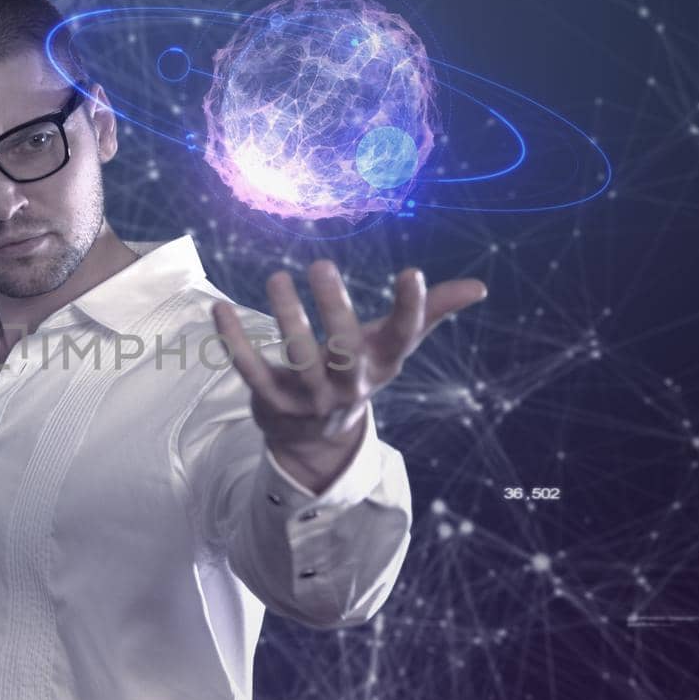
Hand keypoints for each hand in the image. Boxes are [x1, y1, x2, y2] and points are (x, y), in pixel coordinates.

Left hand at [211, 261, 487, 489]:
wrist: (314, 434)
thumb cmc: (357, 369)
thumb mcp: (390, 345)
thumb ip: (430, 312)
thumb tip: (480, 286)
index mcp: (381, 364)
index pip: (404, 337)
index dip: (412, 309)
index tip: (411, 273)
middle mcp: (349, 383)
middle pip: (346, 351)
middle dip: (334, 310)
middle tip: (321, 265)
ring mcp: (310, 396)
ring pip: (298, 358)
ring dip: (285, 317)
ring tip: (277, 277)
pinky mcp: (272, 401)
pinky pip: (251, 371)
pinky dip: (233, 341)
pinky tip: (218, 308)